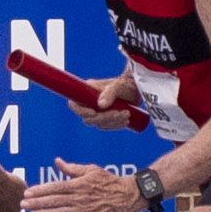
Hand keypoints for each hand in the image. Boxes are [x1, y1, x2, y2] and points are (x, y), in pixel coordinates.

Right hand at [30, 55, 147, 125]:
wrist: (135, 90)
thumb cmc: (126, 85)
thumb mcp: (118, 87)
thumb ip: (110, 93)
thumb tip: (100, 106)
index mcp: (87, 92)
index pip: (74, 104)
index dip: (80, 111)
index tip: (94, 112)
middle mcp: (89, 102)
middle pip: (88, 118)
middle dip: (103, 117)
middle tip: (119, 112)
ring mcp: (97, 111)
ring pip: (98, 124)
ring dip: (113, 122)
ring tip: (127, 114)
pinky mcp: (105, 118)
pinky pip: (106, 126)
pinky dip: (116, 125)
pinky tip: (126, 120)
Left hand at [31, 159, 160, 211]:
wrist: (129, 194)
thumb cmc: (109, 181)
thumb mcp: (91, 170)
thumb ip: (72, 168)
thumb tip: (57, 161)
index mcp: (79, 184)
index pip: (55, 187)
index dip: (40, 190)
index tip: (27, 193)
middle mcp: (80, 197)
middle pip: (55, 200)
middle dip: (37, 203)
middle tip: (23, 205)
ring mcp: (87, 210)